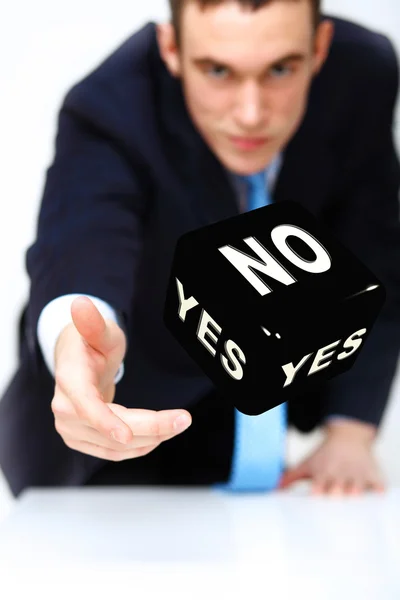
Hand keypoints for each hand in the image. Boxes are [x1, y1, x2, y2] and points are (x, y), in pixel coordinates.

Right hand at [51, 296, 191, 460]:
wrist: (78, 363)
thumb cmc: (91, 344)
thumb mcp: (99, 330)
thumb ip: (94, 322)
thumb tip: (80, 304)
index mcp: (69, 379)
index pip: (86, 405)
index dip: (105, 422)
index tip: (127, 435)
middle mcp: (65, 409)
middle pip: (110, 430)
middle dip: (151, 427)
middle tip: (183, 419)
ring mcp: (71, 428)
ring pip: (115, 446)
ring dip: (151, 438)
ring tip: (177, 423)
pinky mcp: (81, 440)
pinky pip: (112, 452)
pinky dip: (139, 446)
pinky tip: (159, 435)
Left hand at [278, 418, 385, 495]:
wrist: (347, 437)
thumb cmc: (324, 456)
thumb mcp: (307, 465)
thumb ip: (290, 477)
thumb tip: (274, 489)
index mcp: (323, 473)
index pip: (318, 489)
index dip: (317, 496)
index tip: (315, 502)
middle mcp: (339, 475)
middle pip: (337, 492)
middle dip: (335, 497)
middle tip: (333, 506)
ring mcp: (356, 475)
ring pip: (357, 490)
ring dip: (354, 496)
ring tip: (352, 503)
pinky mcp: (371, 474)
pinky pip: (377, 485)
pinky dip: (377, 490)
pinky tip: (376, 495)